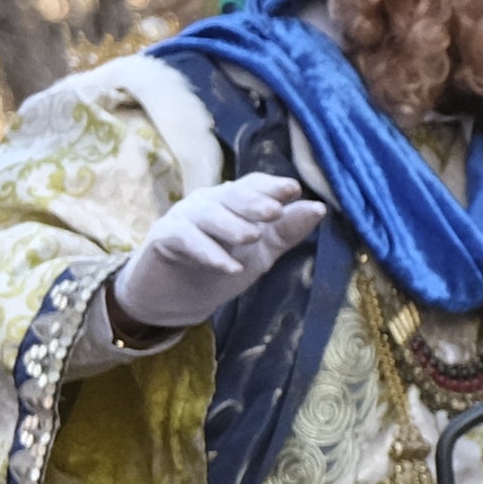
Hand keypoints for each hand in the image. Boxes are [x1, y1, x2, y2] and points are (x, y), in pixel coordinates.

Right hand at [107, 173, 325, 335]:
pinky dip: (208, 253)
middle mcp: (207, 202)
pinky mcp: (164, 238)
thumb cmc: (221, 266)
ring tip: (253, 238)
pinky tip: (229, 267)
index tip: (294, 189)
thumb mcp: (261, 252)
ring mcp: (183, 217)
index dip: (271, 186)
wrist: (177, 298)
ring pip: (207, 215)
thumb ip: (286, 231)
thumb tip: (318, 208)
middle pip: (230, 196)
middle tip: (274, 211)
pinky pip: (186, 240)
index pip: (252, 185)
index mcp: (232, 201)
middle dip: (253, 202)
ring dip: (231, 226)